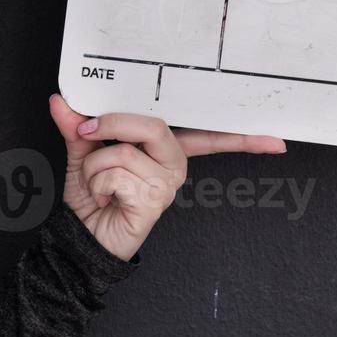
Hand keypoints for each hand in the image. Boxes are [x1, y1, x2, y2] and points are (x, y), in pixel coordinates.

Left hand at [46, 94, 285, 260]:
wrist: (80, 237)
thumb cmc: (91, 195)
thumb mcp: (82, 151)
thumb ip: (77, 124)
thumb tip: (59, 99)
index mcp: (163, 149)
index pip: (207, 136)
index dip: (241, 136)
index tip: (277, 140)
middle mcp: (173, 165)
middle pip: (154, 125)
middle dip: (113, 122)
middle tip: (87, 131)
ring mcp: (166, 185)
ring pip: (125, 150)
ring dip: (95, 166)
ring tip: (99, 184)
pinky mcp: (154, 202)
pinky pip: (119, 174)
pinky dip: (97, 184)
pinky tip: (104, 200)